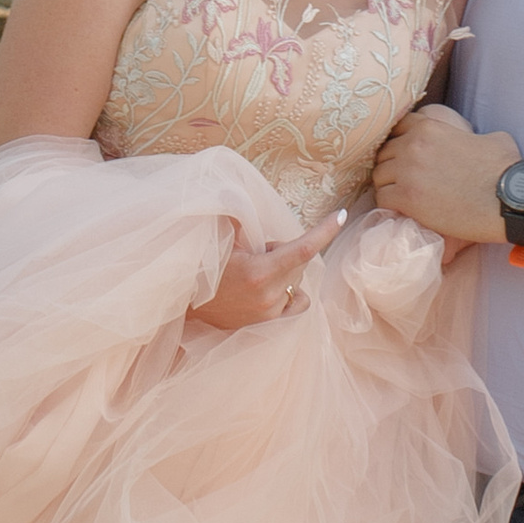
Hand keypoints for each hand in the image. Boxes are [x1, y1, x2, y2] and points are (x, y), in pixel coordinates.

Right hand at [189, 210, 343, 332]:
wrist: (182, 305)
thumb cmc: (202, 267)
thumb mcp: (221, 240)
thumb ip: (239, 220)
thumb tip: (239, 196)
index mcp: (259, 272)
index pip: (302, 248)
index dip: (324, 231)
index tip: (340, 215)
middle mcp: (268, 296)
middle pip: (299, 263)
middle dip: (284, 250)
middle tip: (256, 251)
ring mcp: (269, 314)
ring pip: (297, 283)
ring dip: (286, 272)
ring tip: (257, 274)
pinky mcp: (267, 326)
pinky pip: (297, 303)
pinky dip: (290, 293)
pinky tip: (270, 290)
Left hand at [372, 102, 523, 244]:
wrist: (508, 199)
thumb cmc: (506, 169)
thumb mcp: (491, 138)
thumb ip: (471, 135)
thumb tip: (476, 141)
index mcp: (429, 127)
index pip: (396, 128)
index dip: (399, 143)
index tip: (406, 157)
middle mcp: (413, 145)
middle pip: (384, 153)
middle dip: (392, 166)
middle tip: (404, 181)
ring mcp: (408, 172)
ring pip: (378, 176)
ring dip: (388, 186)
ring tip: (403, 197)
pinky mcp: (407, 198)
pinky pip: (382, 199)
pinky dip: (390, 205)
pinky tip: (404, 210)